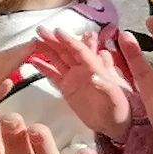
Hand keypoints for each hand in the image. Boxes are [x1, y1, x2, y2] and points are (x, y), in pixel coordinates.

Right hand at [18, 22, 135, 138]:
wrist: (114, 123)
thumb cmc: (119, 108)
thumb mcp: (115, 98)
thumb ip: (106, 86)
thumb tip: (94, 77)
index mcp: (95, 68)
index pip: (80, 51)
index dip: (69, 41)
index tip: (58, 32)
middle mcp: (83, 69)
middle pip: (66, 51)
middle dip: (54, 40)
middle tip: (40, 30)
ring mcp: (74, 78)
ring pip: (58, 60)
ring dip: (46, 50)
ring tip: (33, 42)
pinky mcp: (67, 88)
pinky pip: (53, 75)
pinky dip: (43, 68)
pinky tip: (33, 61)